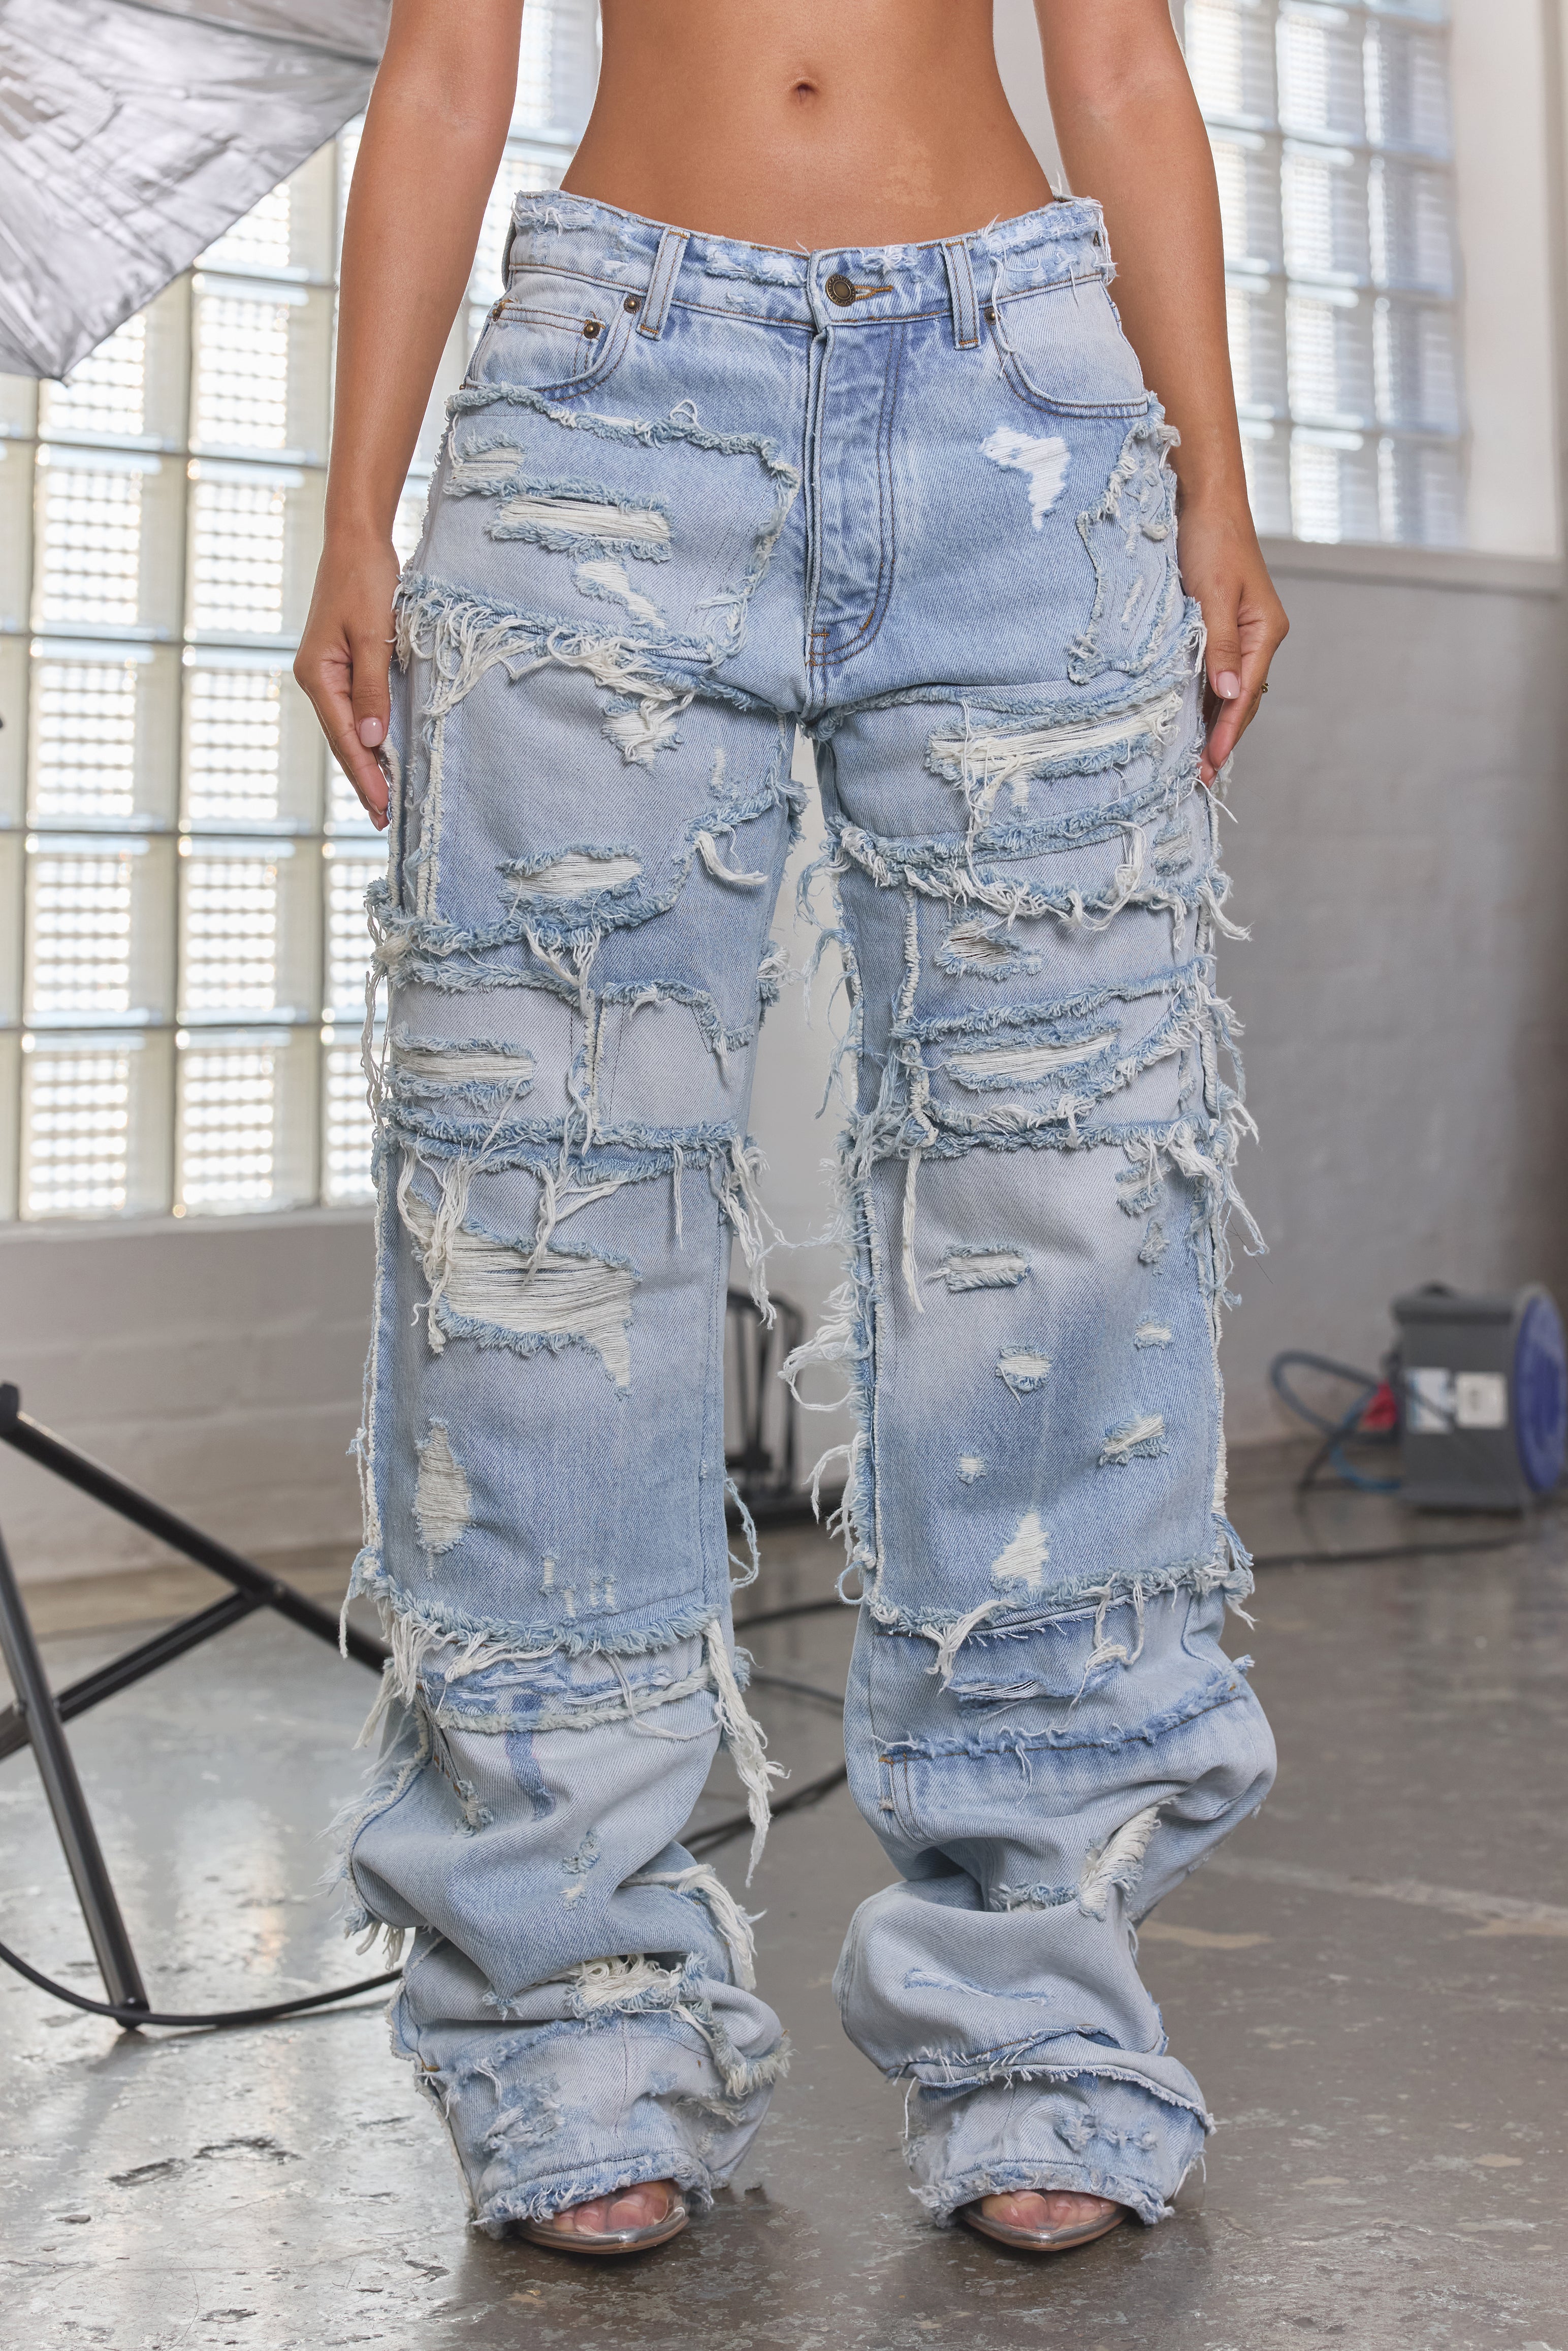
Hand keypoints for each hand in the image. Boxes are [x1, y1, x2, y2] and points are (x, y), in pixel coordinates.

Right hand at [294, 531, 401, 829]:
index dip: (365, 775)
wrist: (357, 540)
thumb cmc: (364, 580)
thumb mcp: (372, 635)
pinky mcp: (342, 666)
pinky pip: (354, 712)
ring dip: (365, 764)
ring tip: (383, 800)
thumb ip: (372, 688)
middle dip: (364, 780)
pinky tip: (379, 757)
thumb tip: (371, 739)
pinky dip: (367, 738)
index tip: (383, 806)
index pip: (344, 738)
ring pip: (347, 730)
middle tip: (384, 819)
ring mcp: (327, 674)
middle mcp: (317, 679)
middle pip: (342, 741)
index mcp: (317, 675)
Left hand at [1176, 494, 1288, 786]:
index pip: (1248, 693)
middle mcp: (1259, 636)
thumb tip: (1228, 693)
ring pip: (1230, 689)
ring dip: (1214, 723)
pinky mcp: (1222, 627)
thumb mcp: (1212, 593)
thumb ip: (1218, 645)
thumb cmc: (1211, 539)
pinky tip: (1191, 719)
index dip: (1228, 731)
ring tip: (1195, 760)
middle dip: (1223, 737)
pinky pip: (1217, 672)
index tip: (1211, 763)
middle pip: (1244, 699)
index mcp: (1266, 630)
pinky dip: (1206, 699)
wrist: (1205, 500)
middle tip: (1200, 776)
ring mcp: (1242, 633)